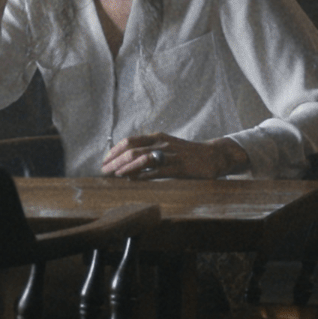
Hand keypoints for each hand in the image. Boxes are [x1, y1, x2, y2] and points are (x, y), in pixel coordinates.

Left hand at [101, 132, 239, 179]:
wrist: (213, 156)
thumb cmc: (187, 154)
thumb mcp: (167, 147)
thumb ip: (149, 152)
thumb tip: (128, 164)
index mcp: (157, 137)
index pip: (129, 141)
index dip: (114, 150)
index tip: (105, 160)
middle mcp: (161, 144)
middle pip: (132, 150)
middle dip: (115, 160)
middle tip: (105, 170)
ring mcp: (170, 156)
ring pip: (142, 159)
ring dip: (126, 167)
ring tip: (115, 175)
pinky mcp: (178, 168)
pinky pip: (157, 172)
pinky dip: (143, 176)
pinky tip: (133, 180)